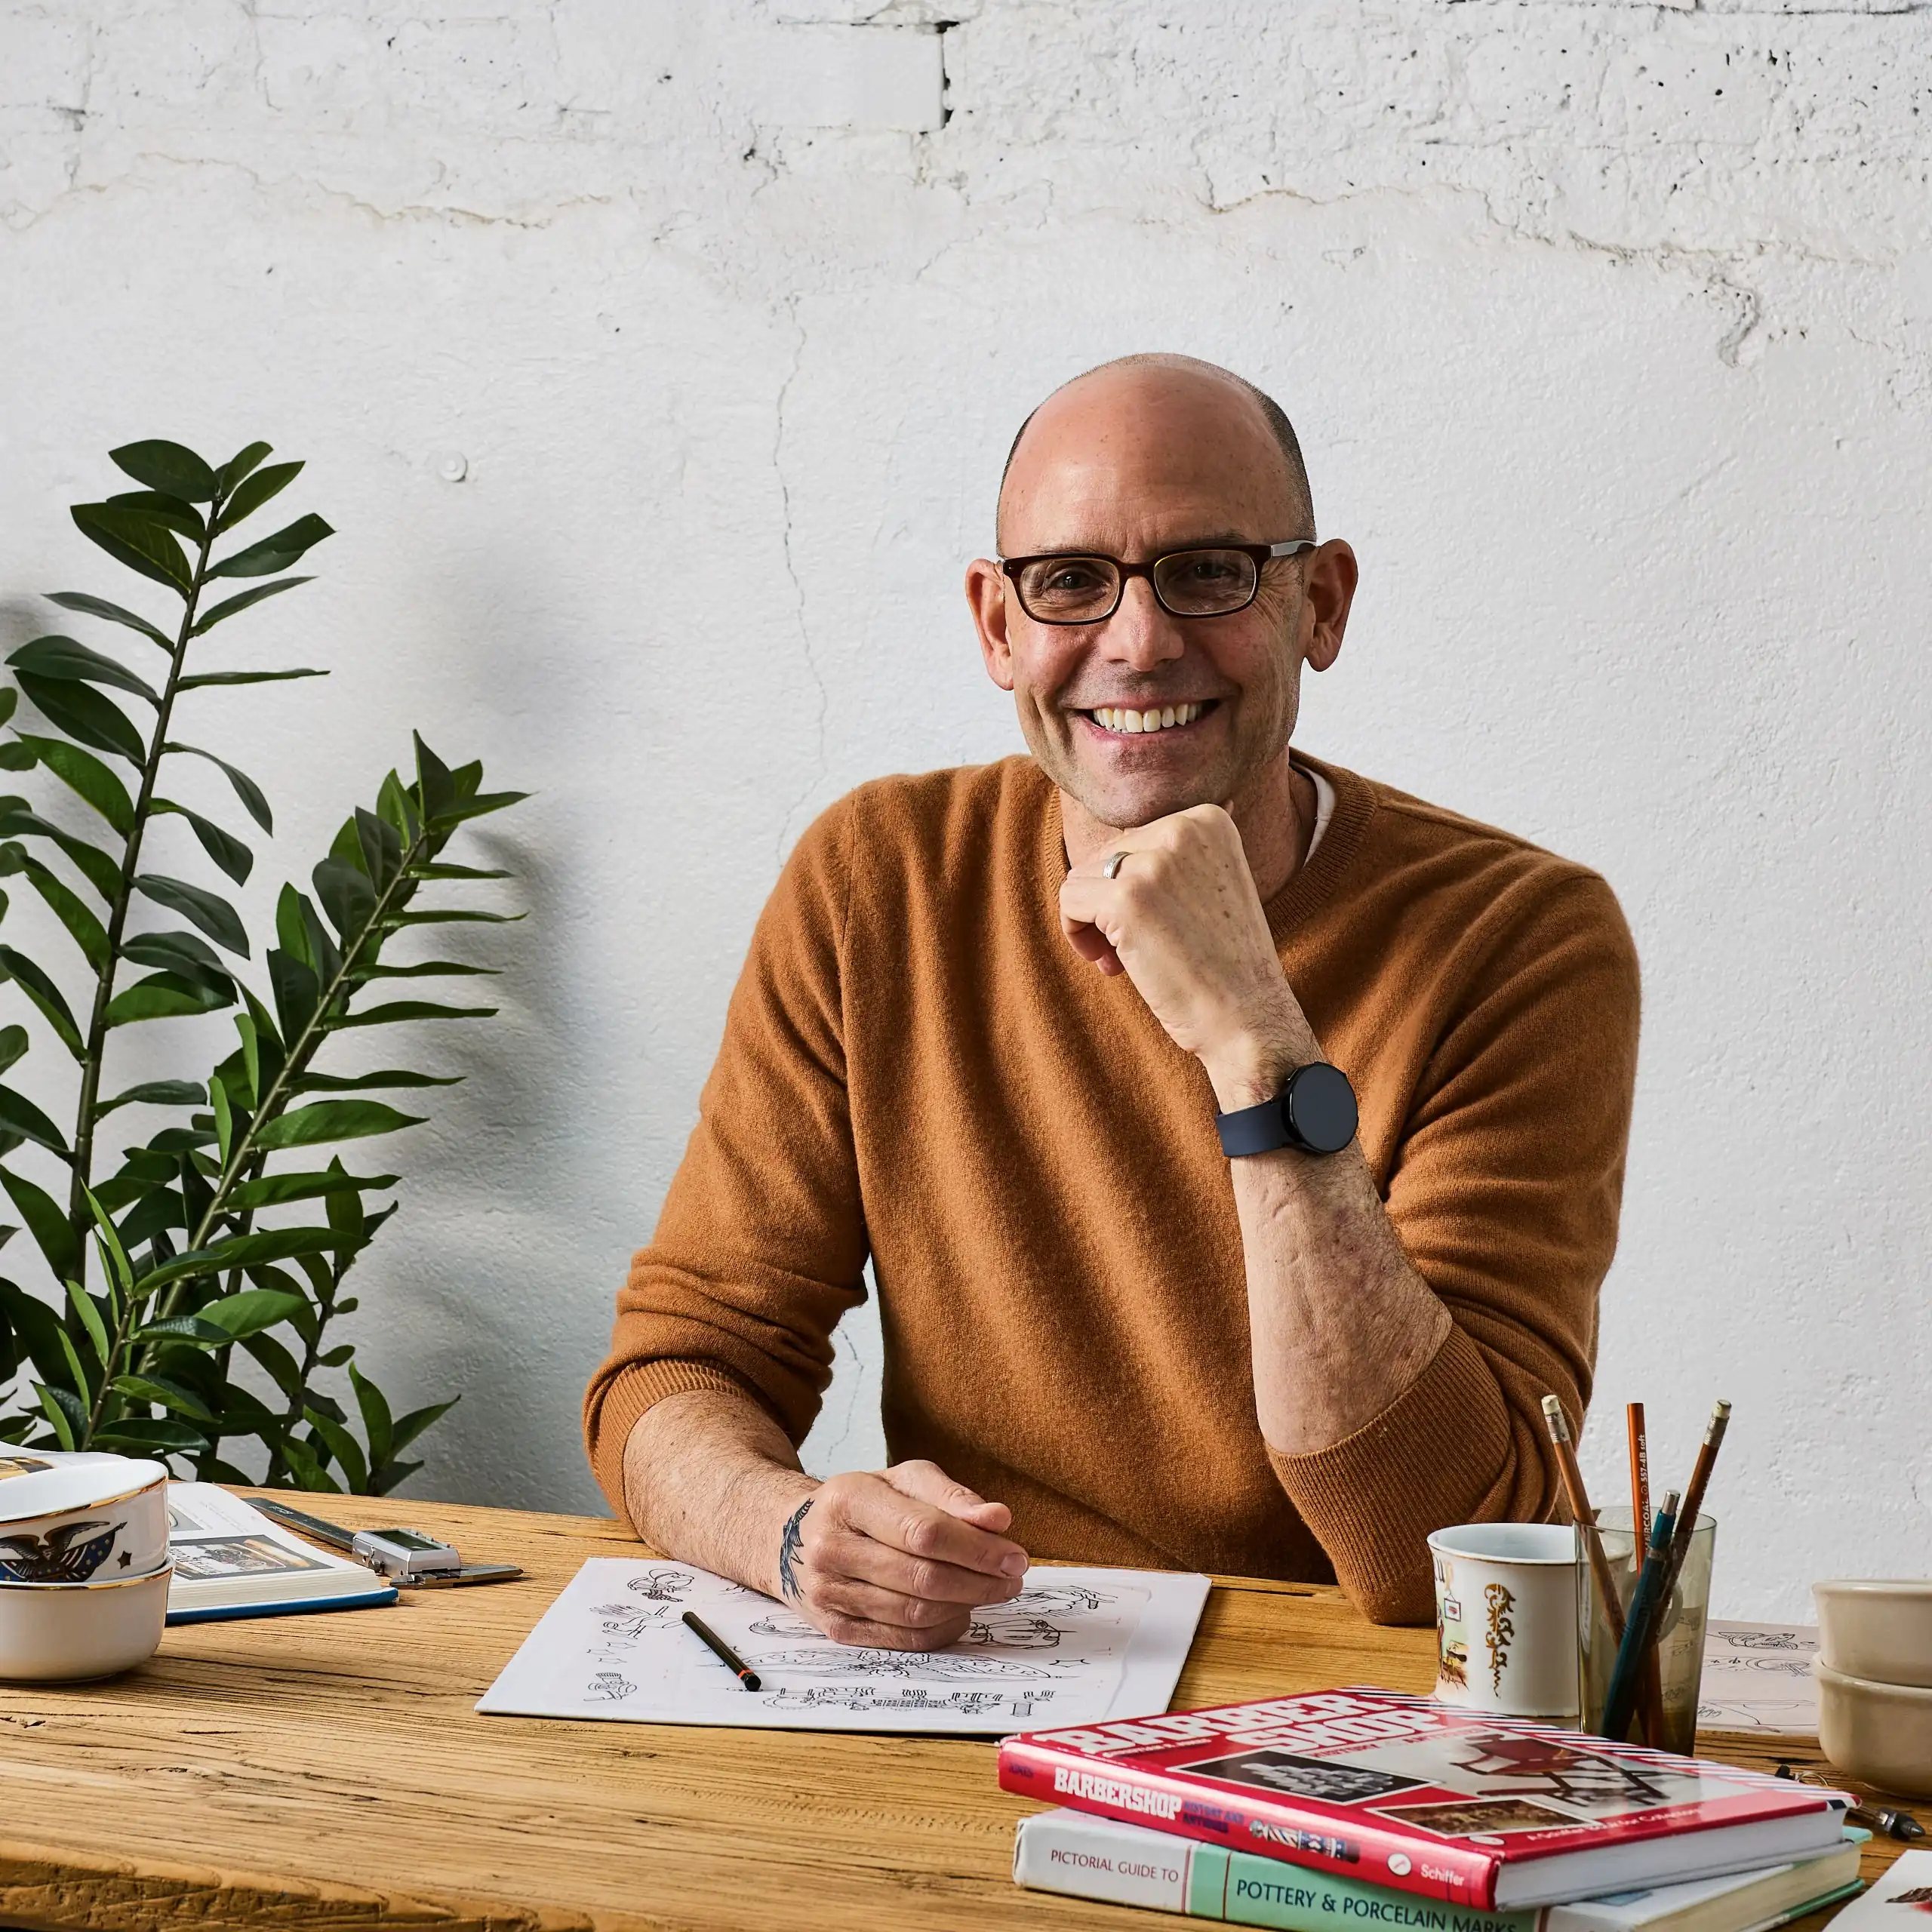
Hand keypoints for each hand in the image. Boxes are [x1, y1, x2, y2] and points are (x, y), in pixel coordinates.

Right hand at [773, 1459, 1028, 1649]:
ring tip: (991, 1591)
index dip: (977, 1548)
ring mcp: (829, 1593)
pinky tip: (960, 1610)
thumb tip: (998, 1520)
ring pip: (915, 1613)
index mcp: (849, 1499)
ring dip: (965, 1606)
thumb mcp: (902, 1481)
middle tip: (1013, 1578)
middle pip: (922, 1577)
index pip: (924, 1531)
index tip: (1015, 1555)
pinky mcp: (834, 1628)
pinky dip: (941, 1629)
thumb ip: (952, 1497)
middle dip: (979, 1581)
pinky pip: (902, 1640)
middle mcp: (831, 1548)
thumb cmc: (862, 1504)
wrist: (793, 1537)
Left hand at [1059, 804, 1318, 1107]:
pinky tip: (1111, 965)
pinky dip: (1077, 935)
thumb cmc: (1225, 962)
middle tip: (1136, 951)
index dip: (1133, 886)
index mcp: (1208, 818)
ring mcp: (1154, 861)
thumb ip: (1174, 855)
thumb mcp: (1212, 885)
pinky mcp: (1126, 897)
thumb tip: (1129, 836)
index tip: (1157, 923)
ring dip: (1092, 922)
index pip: (1134, 840)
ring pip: (1081, 876)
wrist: (1249, 1016)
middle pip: (1104, 855)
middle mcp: (1184, 827)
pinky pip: (1069, 900)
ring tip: (1124, 960)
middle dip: (1109, 904)